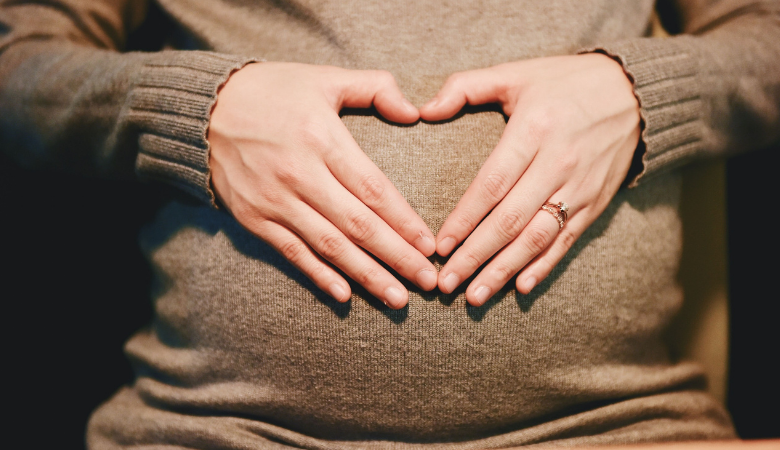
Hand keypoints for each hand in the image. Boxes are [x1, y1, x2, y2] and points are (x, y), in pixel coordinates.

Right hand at [208, 62, 436, 308]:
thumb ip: (374, 88)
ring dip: (367, 275)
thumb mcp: (324, 78)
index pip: (373, 189)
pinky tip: (345, 296)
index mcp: (321, 138)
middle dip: (397, 257)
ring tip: (398, 298)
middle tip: (428, 282)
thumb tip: (414, 112)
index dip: (404, 221)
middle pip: (358, 225)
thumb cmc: (273, 91)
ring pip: (329, 246)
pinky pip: (292, 253)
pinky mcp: (254, 218)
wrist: (203, 108)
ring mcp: (274, 200)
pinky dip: (319, 276)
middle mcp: (299, 174)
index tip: (430, 246)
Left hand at [419, 54, 640, 304]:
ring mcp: (580, 187)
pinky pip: (567, 240)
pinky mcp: (596, 203)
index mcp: (534, 130)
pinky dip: (544, 266)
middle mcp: (558, 163)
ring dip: (504, 270)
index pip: (492, 184)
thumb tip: (423, 110)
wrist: (634, 92)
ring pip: (537, 238)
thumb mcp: (515, 73)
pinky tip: (520, 287)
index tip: (439, 246)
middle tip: (446, 284)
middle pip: (510, 220)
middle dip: (475, 256)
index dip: (464, 219)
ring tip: (475, 296)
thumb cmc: (563, 83)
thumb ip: (465, 87)